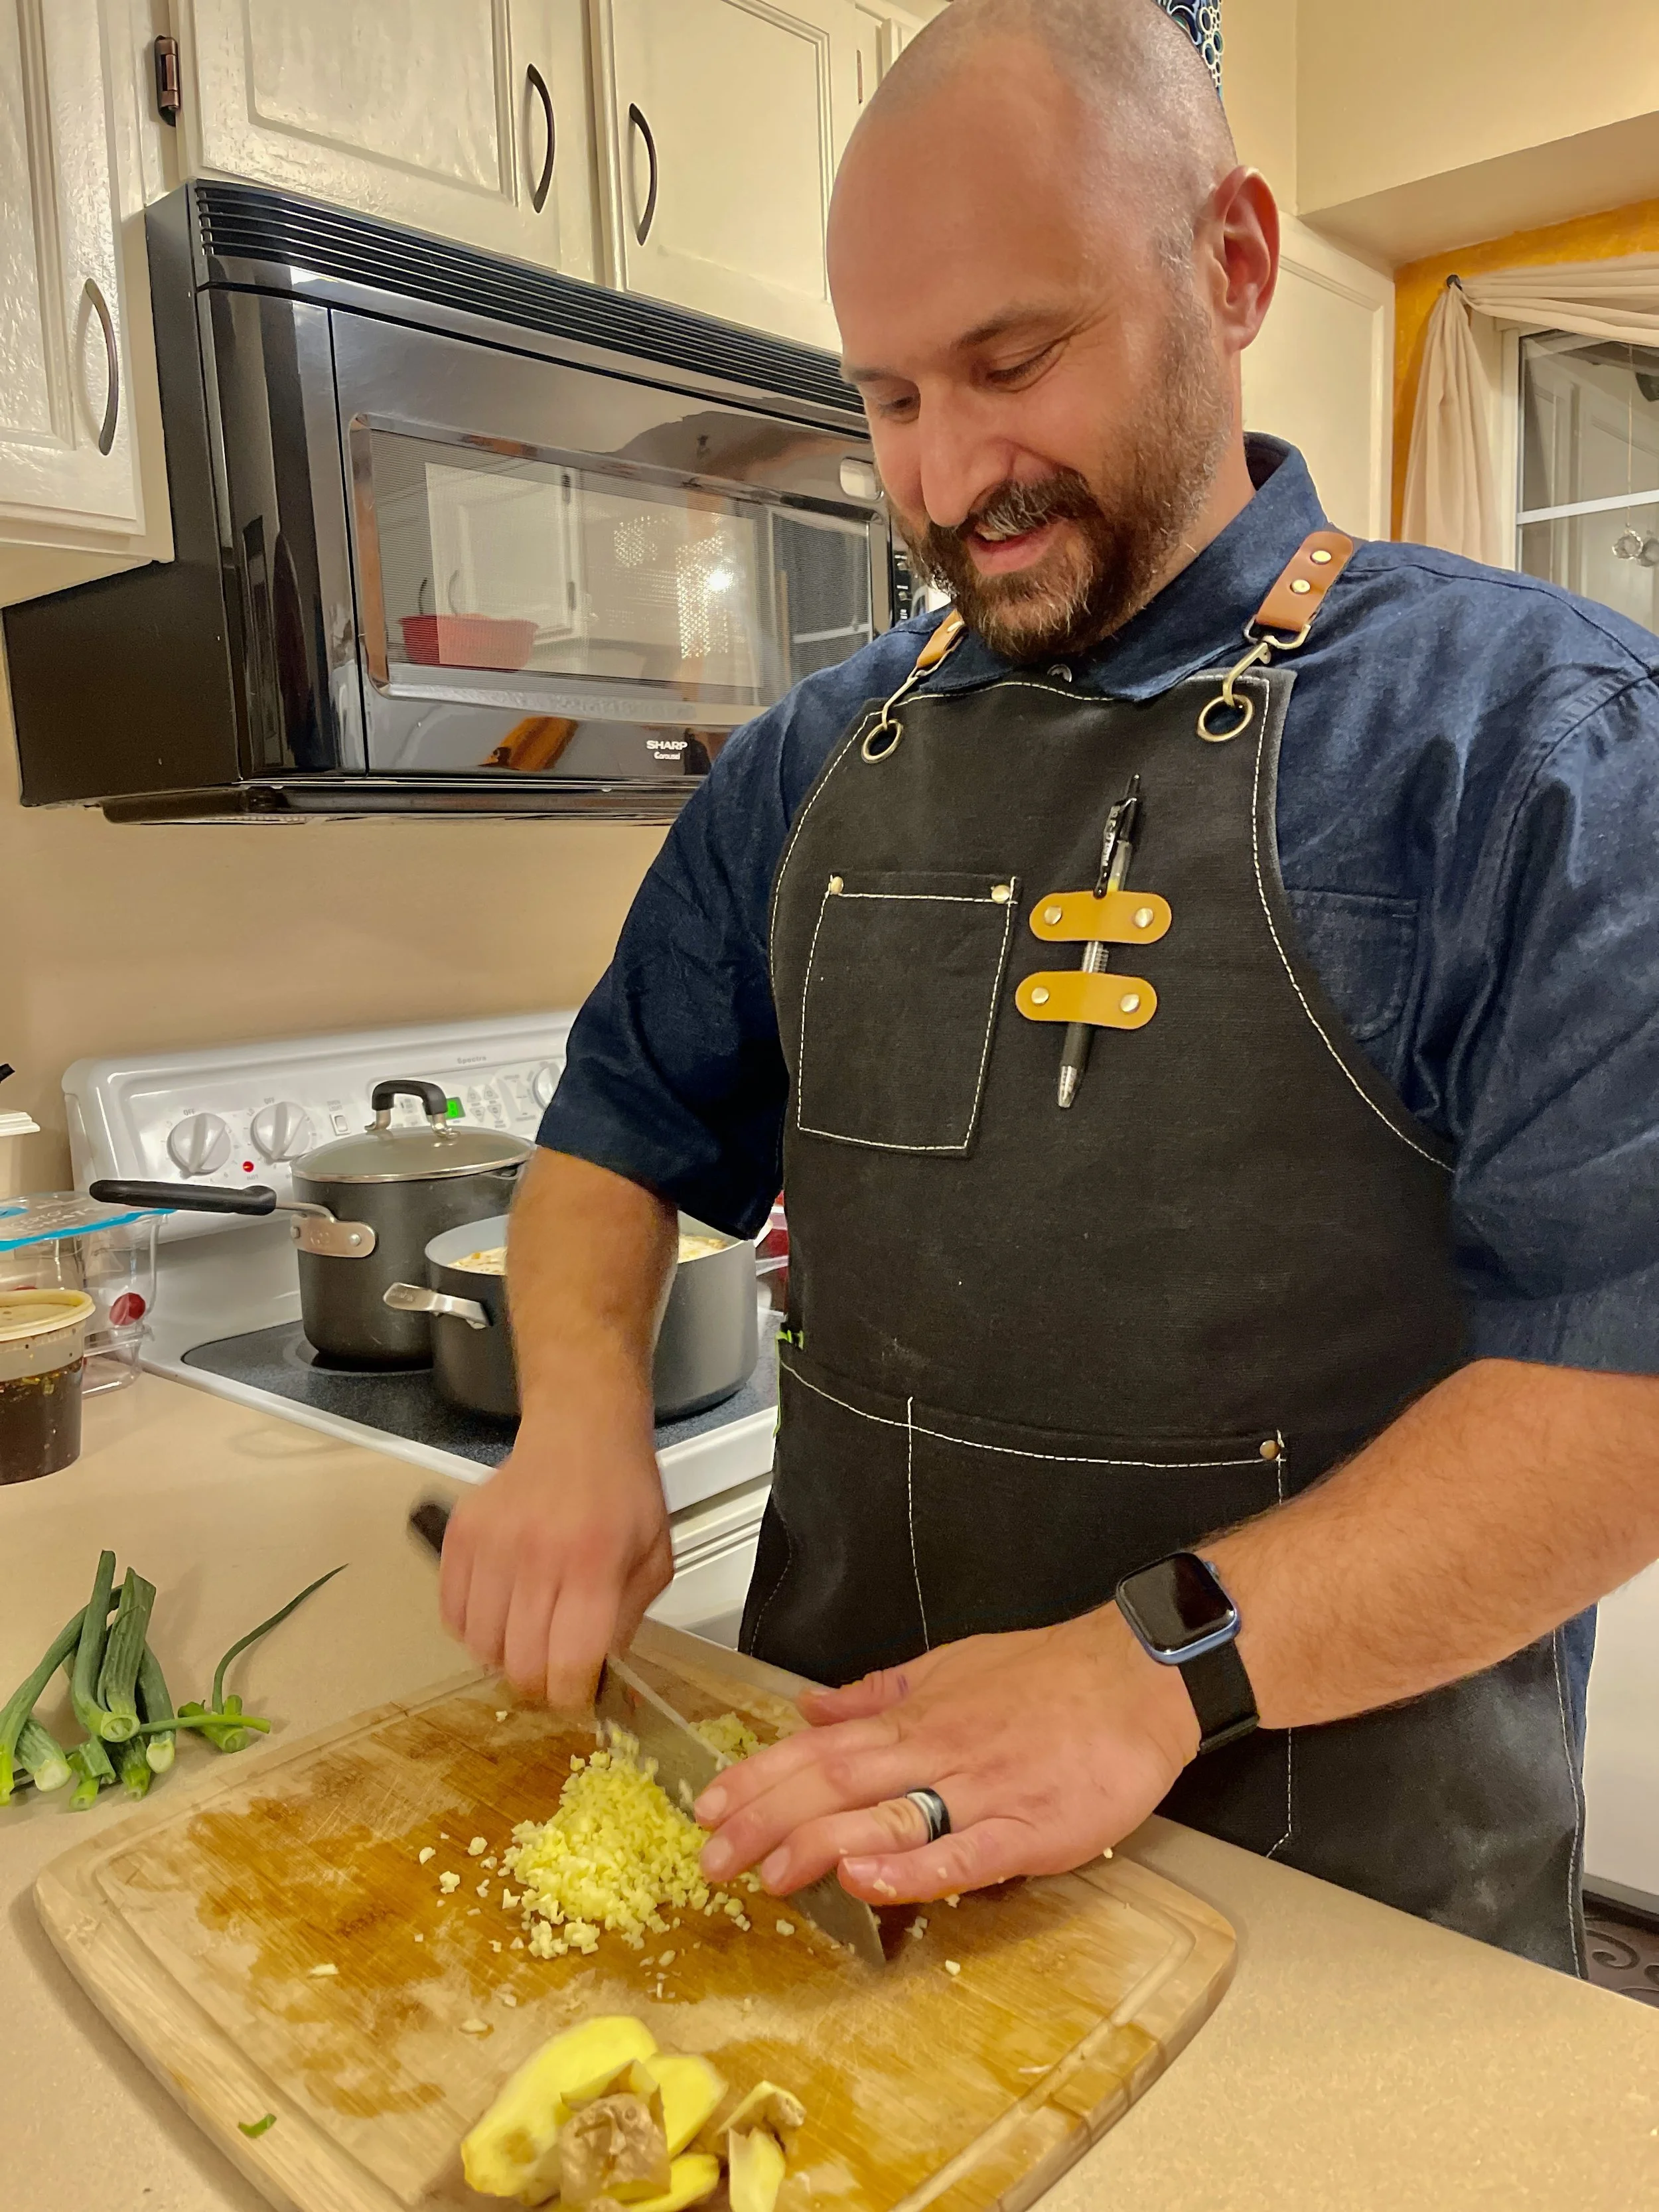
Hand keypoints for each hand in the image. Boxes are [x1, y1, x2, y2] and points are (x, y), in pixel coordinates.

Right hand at [438, 1413, 672, 1706]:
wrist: (580, 1431)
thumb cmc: (623, 1493)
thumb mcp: (653, 1557)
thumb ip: (628, 1622)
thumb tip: (605, 1680)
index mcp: (594, 1563)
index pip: (569, 1661)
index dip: (570, 1695)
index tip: (576, 1693)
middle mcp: (537, 1554)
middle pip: (520, 1662)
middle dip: (539, 1685)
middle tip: (553, 1674)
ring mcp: (492, 1544)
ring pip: (480, 1645)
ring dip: (503, 1658)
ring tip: (527, 1639)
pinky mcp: (461, 1535)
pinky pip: (452, 1613)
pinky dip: (473, 1629)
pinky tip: (500, 1614)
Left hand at [694, 1607, 1199, 1904]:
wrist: (1139, 1675)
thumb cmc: (1049, 1675)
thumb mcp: (952, 1666)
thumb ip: (878, 1693)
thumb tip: (811, 1707)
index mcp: (916, 1715)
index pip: (820, 1747)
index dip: (760, 1777)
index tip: (708, 1805)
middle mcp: (937, 1749)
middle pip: (837, 1783)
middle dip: (768, 1819)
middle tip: (712, 1856)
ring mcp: (983, 1789)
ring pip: (887, 1817)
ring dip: (820, 1845)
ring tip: (767, 1873)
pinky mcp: (1030, 1827)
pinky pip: (962, 1853)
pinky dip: (911, 1867)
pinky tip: (868, 1880)